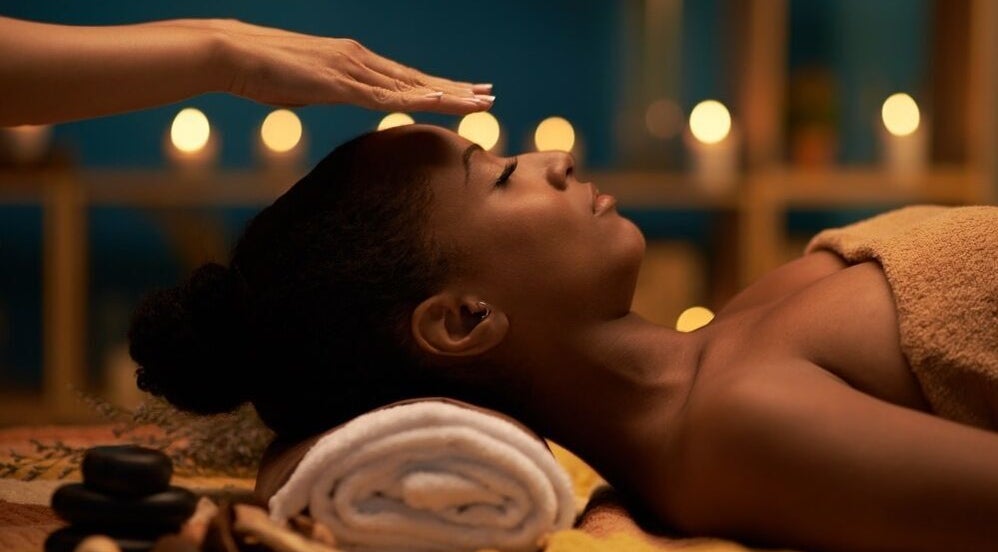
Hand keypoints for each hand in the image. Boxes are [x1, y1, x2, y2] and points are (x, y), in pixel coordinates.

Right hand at [191, 19, 493, 114]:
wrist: (232, 54)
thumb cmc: (262, 72)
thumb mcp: (305, 88)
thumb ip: (328, 93)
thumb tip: (334, 100)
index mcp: (355, 62)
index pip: (406, 78)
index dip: (438, 87)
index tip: (466, 94)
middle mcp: (360, 60)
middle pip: (418, 79)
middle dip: (456, 90)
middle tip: (490, 97)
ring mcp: (352, 69)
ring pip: (409, 86)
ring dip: (447, 95)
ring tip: (478, 102)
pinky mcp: (338, 81)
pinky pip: (382, 94)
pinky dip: (412, 97)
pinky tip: (436, 100)